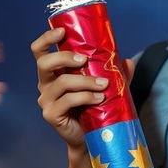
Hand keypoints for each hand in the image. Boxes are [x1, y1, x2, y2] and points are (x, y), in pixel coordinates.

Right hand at [31, 27, 134, 148]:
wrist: (94, 136)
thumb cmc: (97, 107)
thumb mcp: (108, 86)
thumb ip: (116, 74)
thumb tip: (127, 60)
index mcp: (54, 72)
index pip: (39, 51)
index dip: (46, 38)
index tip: (62, 31)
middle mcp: (46, 84)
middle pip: (44, 63)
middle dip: (64, 57)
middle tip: (85, 59)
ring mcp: (46, 100)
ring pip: (61, 82)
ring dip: (85, 80)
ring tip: (104, 85)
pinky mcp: (51, 115)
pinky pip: (67, 100)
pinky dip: (86, 96)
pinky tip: (100, 98)